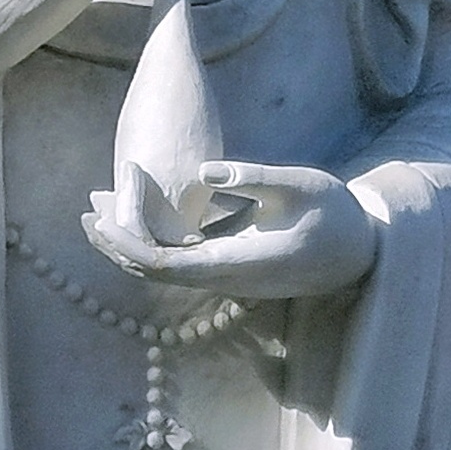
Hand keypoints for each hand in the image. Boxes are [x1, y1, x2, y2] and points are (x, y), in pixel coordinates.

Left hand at [81, 163, 380, 299]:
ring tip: (102, 206)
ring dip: (130, 241)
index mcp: (235, 262)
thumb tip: (206, 170)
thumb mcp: (301, 184)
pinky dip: (153, 239)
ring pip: (164, 267)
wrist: (362, 252)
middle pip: (154, 270)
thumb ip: (254, 178)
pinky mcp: (230, 268)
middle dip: (116, 242)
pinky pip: (180, 261)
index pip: (165, 264)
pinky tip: (142, 215)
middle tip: (88, 206)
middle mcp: (224, 278)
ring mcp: (226, 277)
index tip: (104, 218)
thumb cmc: (336, 214)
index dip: (129, 244)